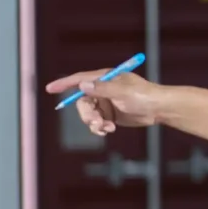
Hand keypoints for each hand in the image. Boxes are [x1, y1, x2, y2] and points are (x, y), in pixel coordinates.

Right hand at [43, 68, 161, 136]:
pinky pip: (97, 122)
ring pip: (89, 114)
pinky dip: (100, 128)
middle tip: (95, 123)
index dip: (64, 83)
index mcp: (104, 78)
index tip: (50, 89)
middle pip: (82, 102)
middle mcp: (102, 90)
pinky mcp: (110, 115)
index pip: (79, 79)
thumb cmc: (143, 95)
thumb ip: (102, 89)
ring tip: (106, 128)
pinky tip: (109, 130)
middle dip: (86, 114)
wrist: (158, 109)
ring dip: (94, 123)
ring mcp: (106, 102)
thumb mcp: (122, 92)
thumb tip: (82, 85)